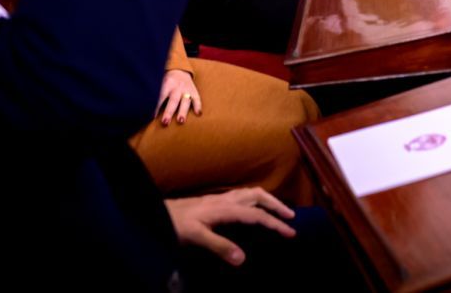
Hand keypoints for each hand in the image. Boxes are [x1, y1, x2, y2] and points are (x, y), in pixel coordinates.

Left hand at [156, 69, 201, 124]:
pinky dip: (198, 106)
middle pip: (173, 100)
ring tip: (180, 121)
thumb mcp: (159, 82)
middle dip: (169, 112)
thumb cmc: (165, 79)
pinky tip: (198, 113)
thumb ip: (154, 92)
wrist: (179, 69)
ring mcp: (186, 89)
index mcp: (166, 83)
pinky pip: (197, 98)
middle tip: (165, 122)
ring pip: (185, 101)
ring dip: (183, 111)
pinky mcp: (194, 91)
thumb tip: (143, 105)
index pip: (160, 96)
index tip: (151, 117)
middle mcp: (177, 87)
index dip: (155, 107)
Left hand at [166, 188, 295, 266]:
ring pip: (250, 193)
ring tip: (278, 209)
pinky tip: (252, 207)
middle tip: (291, 216)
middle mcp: (226, 200)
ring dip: (267, 199)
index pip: (257, 215)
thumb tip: (242, 259)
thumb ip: (220, 246)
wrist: (158, 212)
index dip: (275, 224)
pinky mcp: (214, 200)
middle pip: (258, 196)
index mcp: (225, 208)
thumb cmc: (176, 224)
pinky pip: (242, 195)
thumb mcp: (196, 237)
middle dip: (277, 205)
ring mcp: (220, 198)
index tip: (291, 233)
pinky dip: (255, 199)